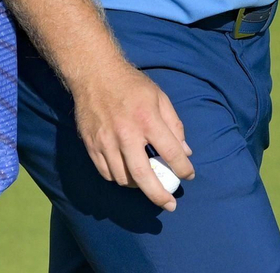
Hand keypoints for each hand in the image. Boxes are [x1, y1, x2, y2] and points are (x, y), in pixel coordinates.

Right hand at [71, 60, 194, 211]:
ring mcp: (105, 140)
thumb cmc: (131, 85)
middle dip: (158, 194)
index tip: (188, 175)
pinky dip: (118, 178)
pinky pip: (105, 172)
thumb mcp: (159, 97)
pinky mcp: (91, 144)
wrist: (94, 73)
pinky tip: (127, 174)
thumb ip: (174, 125)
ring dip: (138, 186)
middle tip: (170, 205)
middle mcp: (126, 133)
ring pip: (122, 177)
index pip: (170, 152)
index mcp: (147, 119)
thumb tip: (185, 152)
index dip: (183, 168)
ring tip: (147, 183)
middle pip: (142, 175)